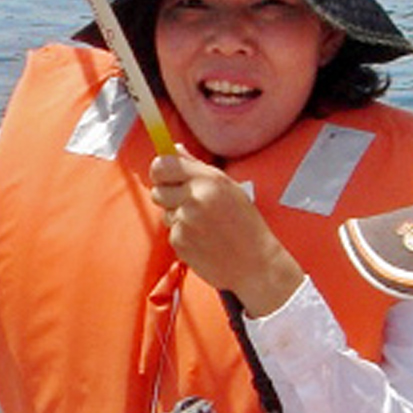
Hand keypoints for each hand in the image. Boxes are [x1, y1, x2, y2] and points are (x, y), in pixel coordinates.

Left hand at [150, 150, 305, 316]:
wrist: (255, 264)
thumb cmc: (244, 224)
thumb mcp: (229, 188)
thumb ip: (197, 167)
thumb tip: (174, 149)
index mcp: (209, 180)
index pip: (163, 164)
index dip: (160, 169)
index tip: (165, 175)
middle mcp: (195, 198)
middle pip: (158, 190)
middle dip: (168, 196)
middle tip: (189, 204)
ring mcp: (186, 222)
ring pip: (165, 213)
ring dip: (178, 218)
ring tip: (204, 225)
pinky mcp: (180, 242)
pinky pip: (172, 233)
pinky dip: (184, 236)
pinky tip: (203, 240)